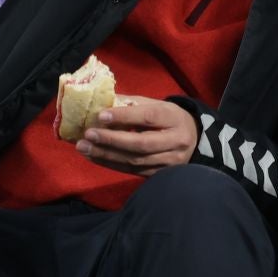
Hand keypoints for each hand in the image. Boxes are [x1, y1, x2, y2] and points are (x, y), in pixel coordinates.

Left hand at [76, 95, 199, 175]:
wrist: (193, 139)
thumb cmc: (168, 118)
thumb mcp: (156, 105)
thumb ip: (132, 104)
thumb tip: (101, 101)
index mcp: (174, 118)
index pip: (149, 117)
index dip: (124, 116)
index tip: (101, 115)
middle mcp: (175, 141)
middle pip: (141, 143)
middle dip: (112, 140)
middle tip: (88, 135)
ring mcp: (169, 161)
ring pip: (135, 161)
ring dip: (106, 155)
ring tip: (84, 148)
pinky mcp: (160, 174)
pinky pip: (132, 171)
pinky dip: (111, 164)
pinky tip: (94, 157)